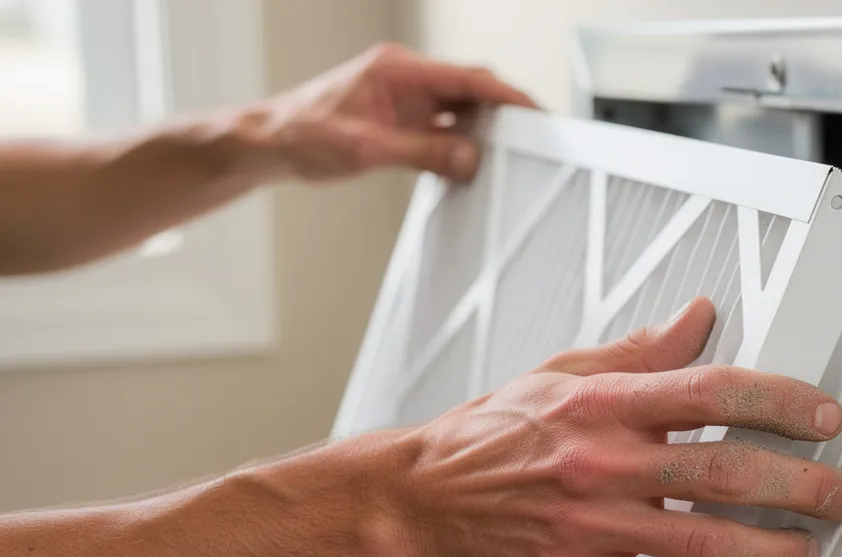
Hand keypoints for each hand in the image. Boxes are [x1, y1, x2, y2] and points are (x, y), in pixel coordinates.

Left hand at [251, 43, 535, 181]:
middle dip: (501, 113)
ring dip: (479, 133)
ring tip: (502, 157)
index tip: (534, 110)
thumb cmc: (302, 133)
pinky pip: (442, 128)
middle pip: (470, 89)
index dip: (507, 93)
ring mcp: (404, 98)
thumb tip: (469, 158)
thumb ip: (423, 153)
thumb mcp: (367, 148)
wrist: (269, 144)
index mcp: (398, 70)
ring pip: (458, 110)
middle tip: (529, 139)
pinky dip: (458, 145)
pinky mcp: (400, 119)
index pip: (468, 76)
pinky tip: (467, 164)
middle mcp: (405, 78)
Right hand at [370, 297, 841, 556]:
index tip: (823, 415)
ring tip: (806, 551)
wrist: (420, 494)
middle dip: (801, 485)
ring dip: (771, 551)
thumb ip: (642, 351)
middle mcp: (606, 461)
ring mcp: (592, 522)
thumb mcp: (565, 373)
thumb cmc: (492, 434)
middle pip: (726, 473)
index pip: (712, 392)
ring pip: (703, 542)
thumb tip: (700, 318)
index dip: (780, 402)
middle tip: (841, 494)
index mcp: (607, 404)